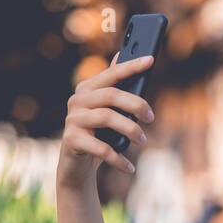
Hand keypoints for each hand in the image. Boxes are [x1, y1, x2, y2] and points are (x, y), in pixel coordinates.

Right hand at [57, 51, 154, 184]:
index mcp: (87, 89)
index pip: (112, 73)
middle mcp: (77, 100)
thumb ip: (114, 88)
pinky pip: (100, 147)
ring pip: (106, 117)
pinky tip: (129, 167)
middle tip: (151, 117)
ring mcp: (72, 120)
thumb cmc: (97, 136)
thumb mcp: (108, 112)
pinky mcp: (71, 140)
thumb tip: (122, 55)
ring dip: (130, 130)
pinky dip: (118, 158)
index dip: (131, 66)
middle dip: (135, 104)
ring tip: (143, 141)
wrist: (76, 167)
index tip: (150, 60)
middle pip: (110, 95)